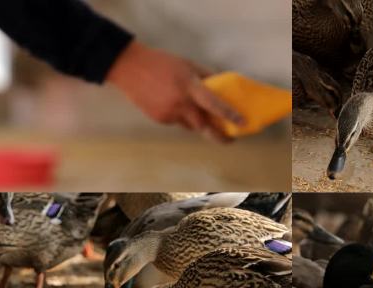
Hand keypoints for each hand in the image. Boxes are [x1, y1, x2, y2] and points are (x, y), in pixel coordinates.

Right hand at [106, 41, 243, 140]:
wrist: (129, 68)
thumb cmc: (162, 62)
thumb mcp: (188, 65)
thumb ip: (206, 77)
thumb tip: (222, 86)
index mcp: (189, 88)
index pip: (214, 105)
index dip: (230, 115)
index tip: (243, 124)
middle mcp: (180, 104)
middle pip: (204, 128)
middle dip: (219, 137)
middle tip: (231, 139)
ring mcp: (168, 114)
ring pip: (190, 125)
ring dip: (198, 122)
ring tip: (197, 111)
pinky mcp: (159, 119)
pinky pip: (177, 122)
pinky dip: (181, 117)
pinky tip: (173, 103)